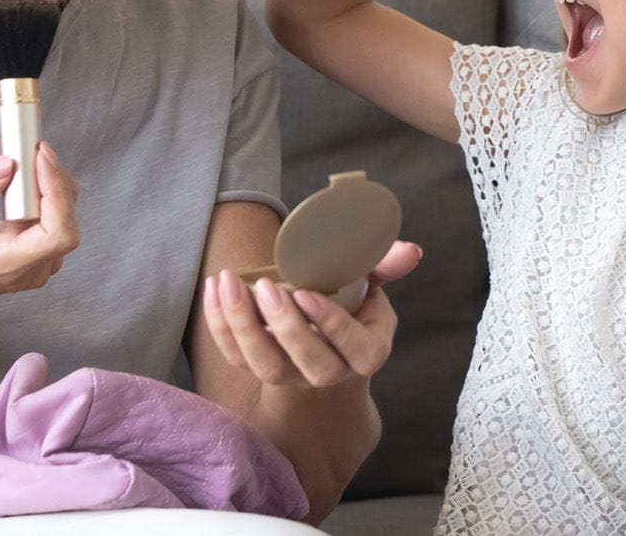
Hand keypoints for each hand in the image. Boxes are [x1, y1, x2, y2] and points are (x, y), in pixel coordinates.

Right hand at [0, 140, 79, 323]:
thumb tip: (6, 166)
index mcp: (6, 267)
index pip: (58, 232)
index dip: (57, 190)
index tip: (39, 155)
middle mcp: (30, 267)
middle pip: (62, 210)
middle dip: (34, 169)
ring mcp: (36, 258)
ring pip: (56, 202)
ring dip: (28, 170)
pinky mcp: (33, 244)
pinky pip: (45, 205)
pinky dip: (25, 181)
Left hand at [202, 241, 421, 390]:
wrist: (324, 330)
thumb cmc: (353, 301)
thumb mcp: (373, 281)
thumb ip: (387, 264)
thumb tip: (411, 250)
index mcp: (366, 353)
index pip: (353, 349)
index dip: (329, 325)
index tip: (306, 293)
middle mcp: (329, 373)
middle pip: (307, 364)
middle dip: (282, 326)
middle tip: (264, 286)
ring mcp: (291, 376)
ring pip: (265, 366)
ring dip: (243, 326)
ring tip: (229, 283)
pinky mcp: (256, 369)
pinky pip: (234, 356)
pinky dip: (219, 324)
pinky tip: (214, 289)